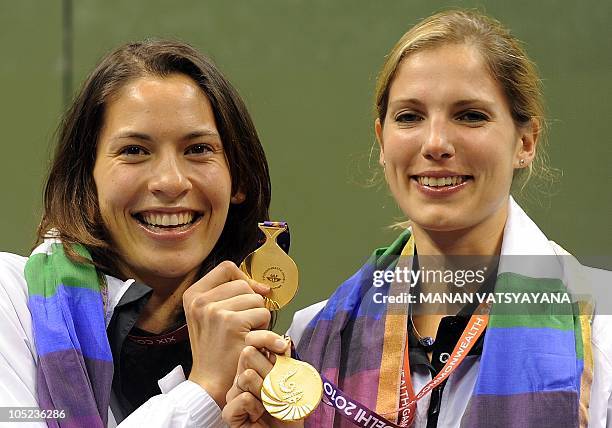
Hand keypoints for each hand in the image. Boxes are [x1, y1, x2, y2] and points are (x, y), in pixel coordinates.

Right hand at [183, 261, 270, 406]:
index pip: (227, 268)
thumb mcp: (209, 316)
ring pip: (256, 299)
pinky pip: (262, 313)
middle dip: (251, 303)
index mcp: (192, 295)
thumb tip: (262, 286)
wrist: (210, 382)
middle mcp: (200, 301)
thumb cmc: (214, 350)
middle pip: (243, 284)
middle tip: (244, 324)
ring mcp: (215, 311)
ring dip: (258, 316)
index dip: (244, 279)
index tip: (252, 292)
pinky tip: (250, 340)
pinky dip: (263, 328)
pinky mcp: (232, 323)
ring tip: (245, 333)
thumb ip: (227, 295)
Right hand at [222, 331, 303, 427]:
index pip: (253, 341)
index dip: (266, 340)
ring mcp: (234, 394)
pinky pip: (243, 398)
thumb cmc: (288, 412)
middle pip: (248, 353)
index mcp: (256, 367)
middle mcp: (242, 377)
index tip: (282, 348)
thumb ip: (286, 363)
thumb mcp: (292, 383)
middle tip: (277, 388)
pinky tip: (258, 416)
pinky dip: (256, 408)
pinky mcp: (229, 412)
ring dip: (264, 393)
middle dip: (268, 370)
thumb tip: (286, 341)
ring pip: (246, 376)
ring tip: (269, 404)